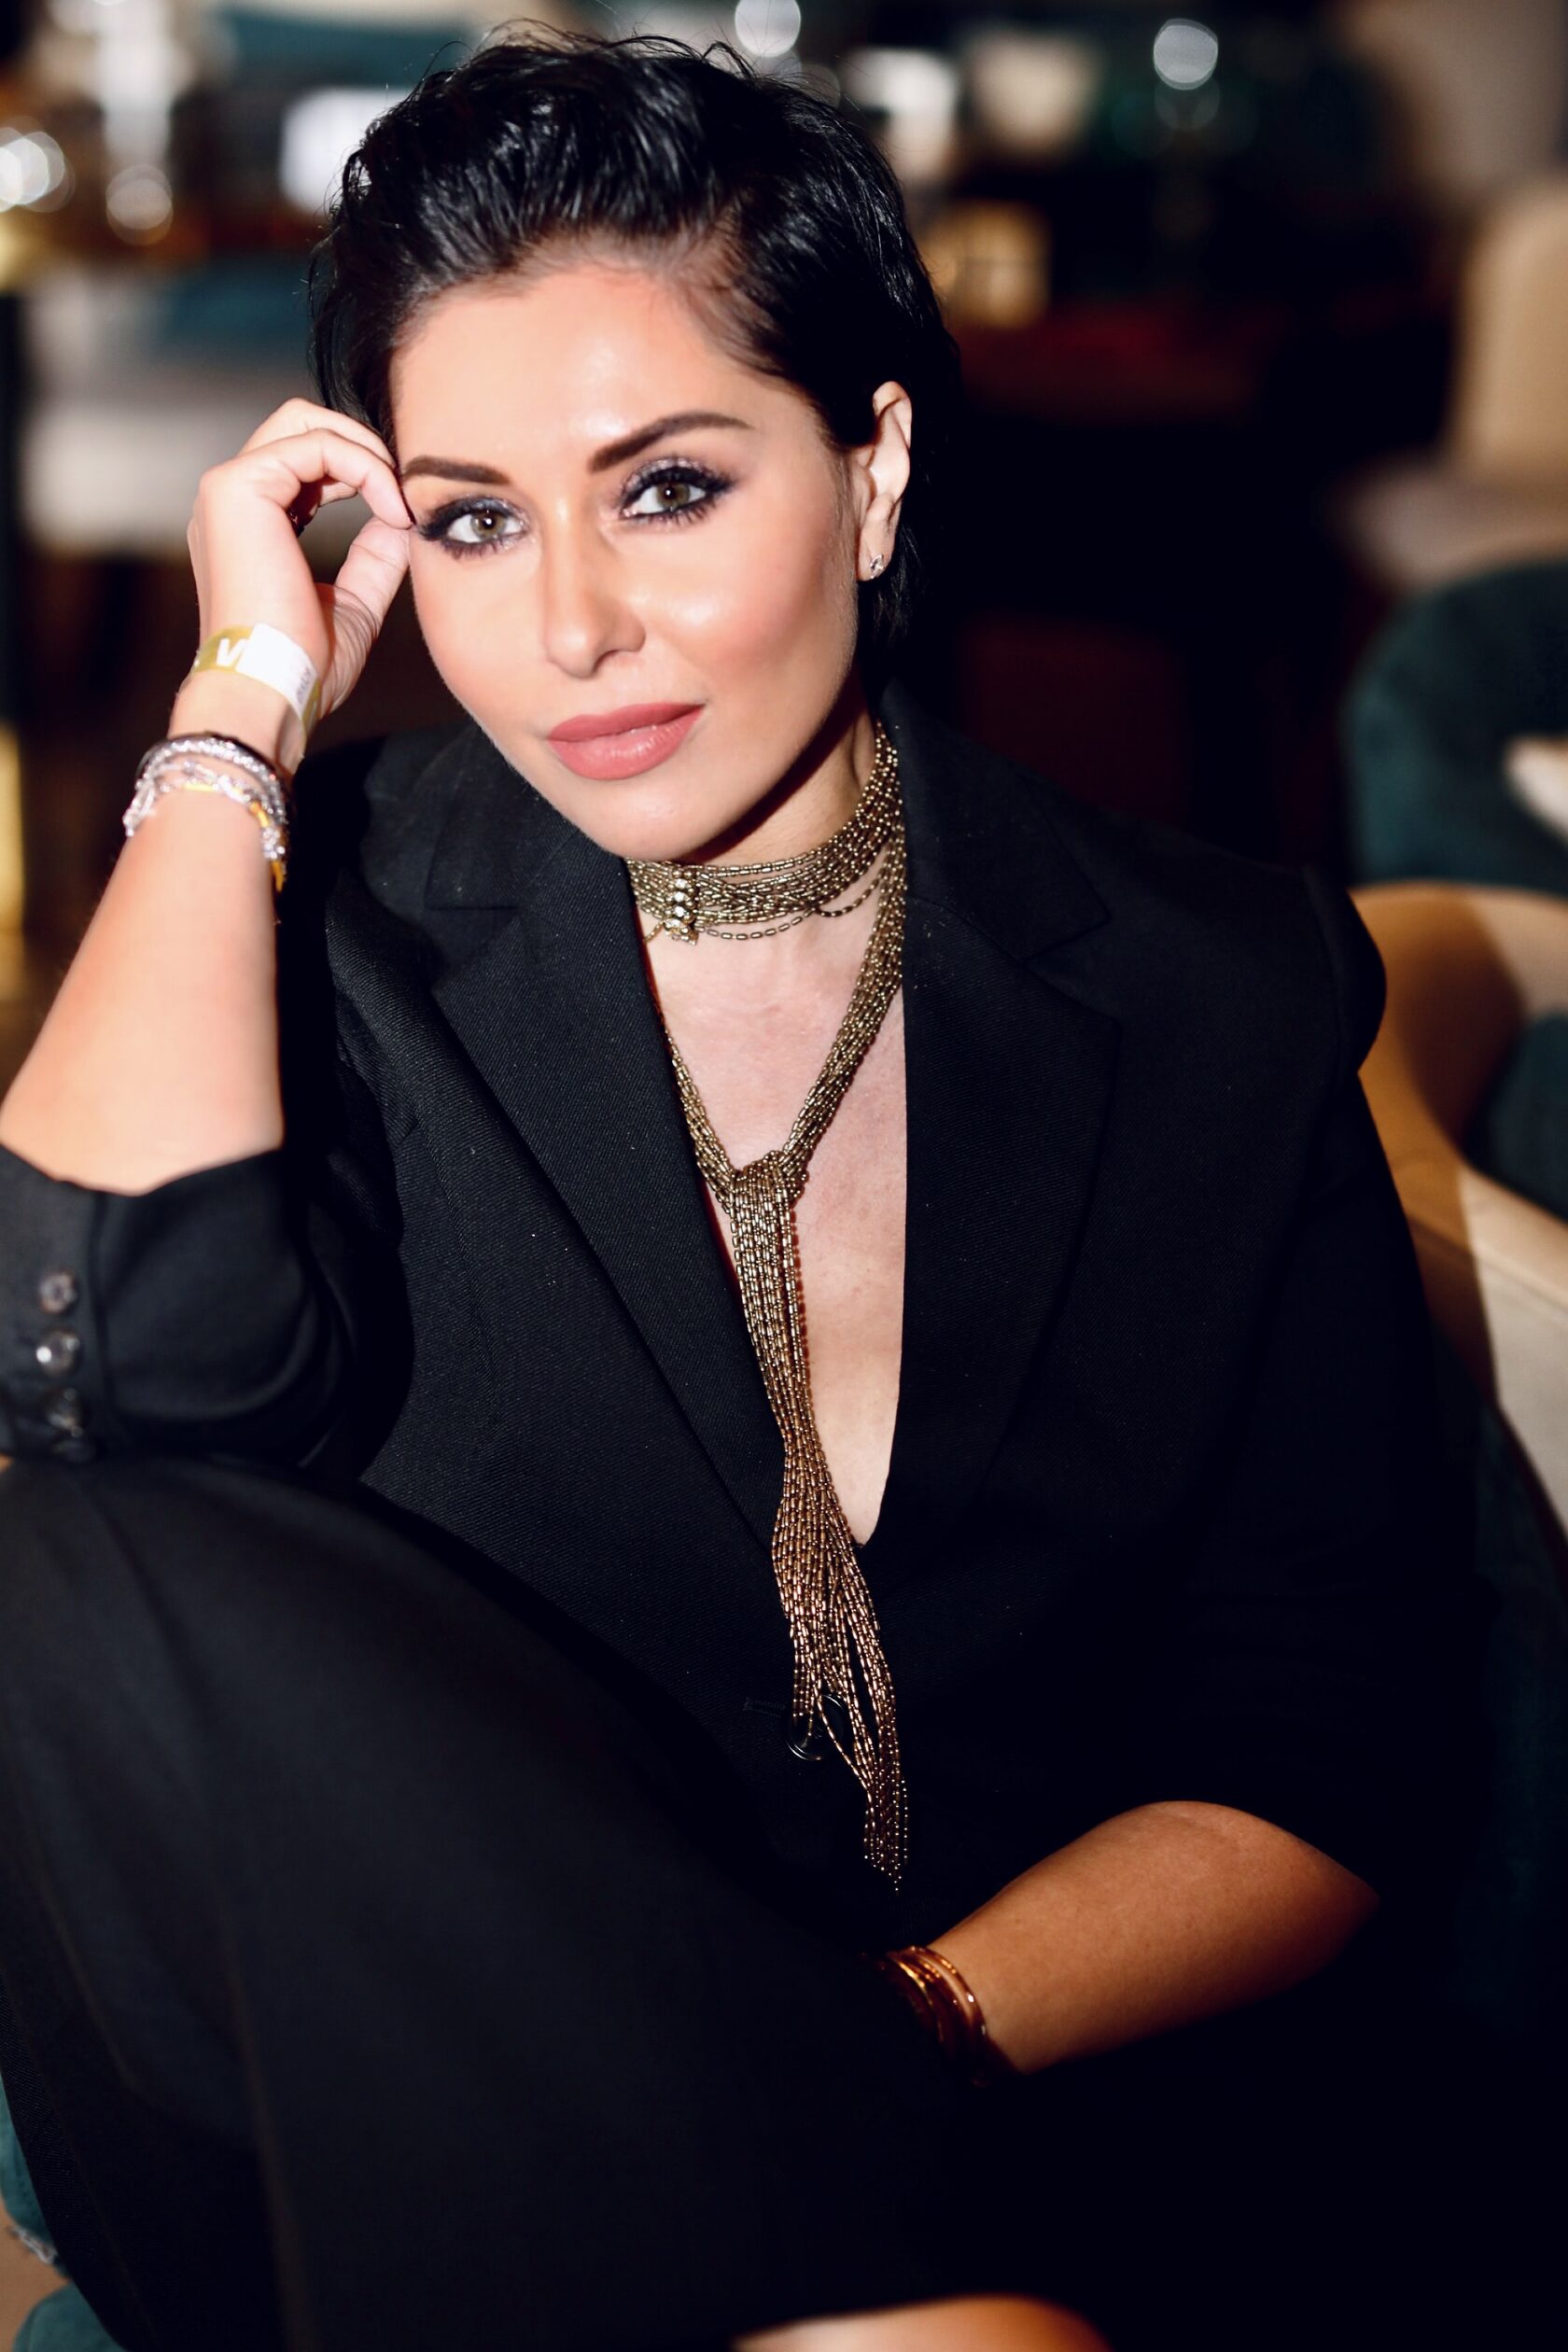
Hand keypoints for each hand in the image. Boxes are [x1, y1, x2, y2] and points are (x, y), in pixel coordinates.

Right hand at [178, 396, 413, 759]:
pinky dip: (363, 465)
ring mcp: (227, 489)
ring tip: (399, 500)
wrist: (272, 690)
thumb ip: (374, 557)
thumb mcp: (355, 603)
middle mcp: (232, 499)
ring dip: (365, 451)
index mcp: (252, 523)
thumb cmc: (306, 666)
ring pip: (304, 421)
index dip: (362, 472)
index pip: (307, 461)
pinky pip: (313, 443)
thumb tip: (401, 518)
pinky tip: (390, 508)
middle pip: (300, 423)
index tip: (403, 512)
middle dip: (361, 445)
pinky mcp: (236, 487)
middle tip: (403, 493)